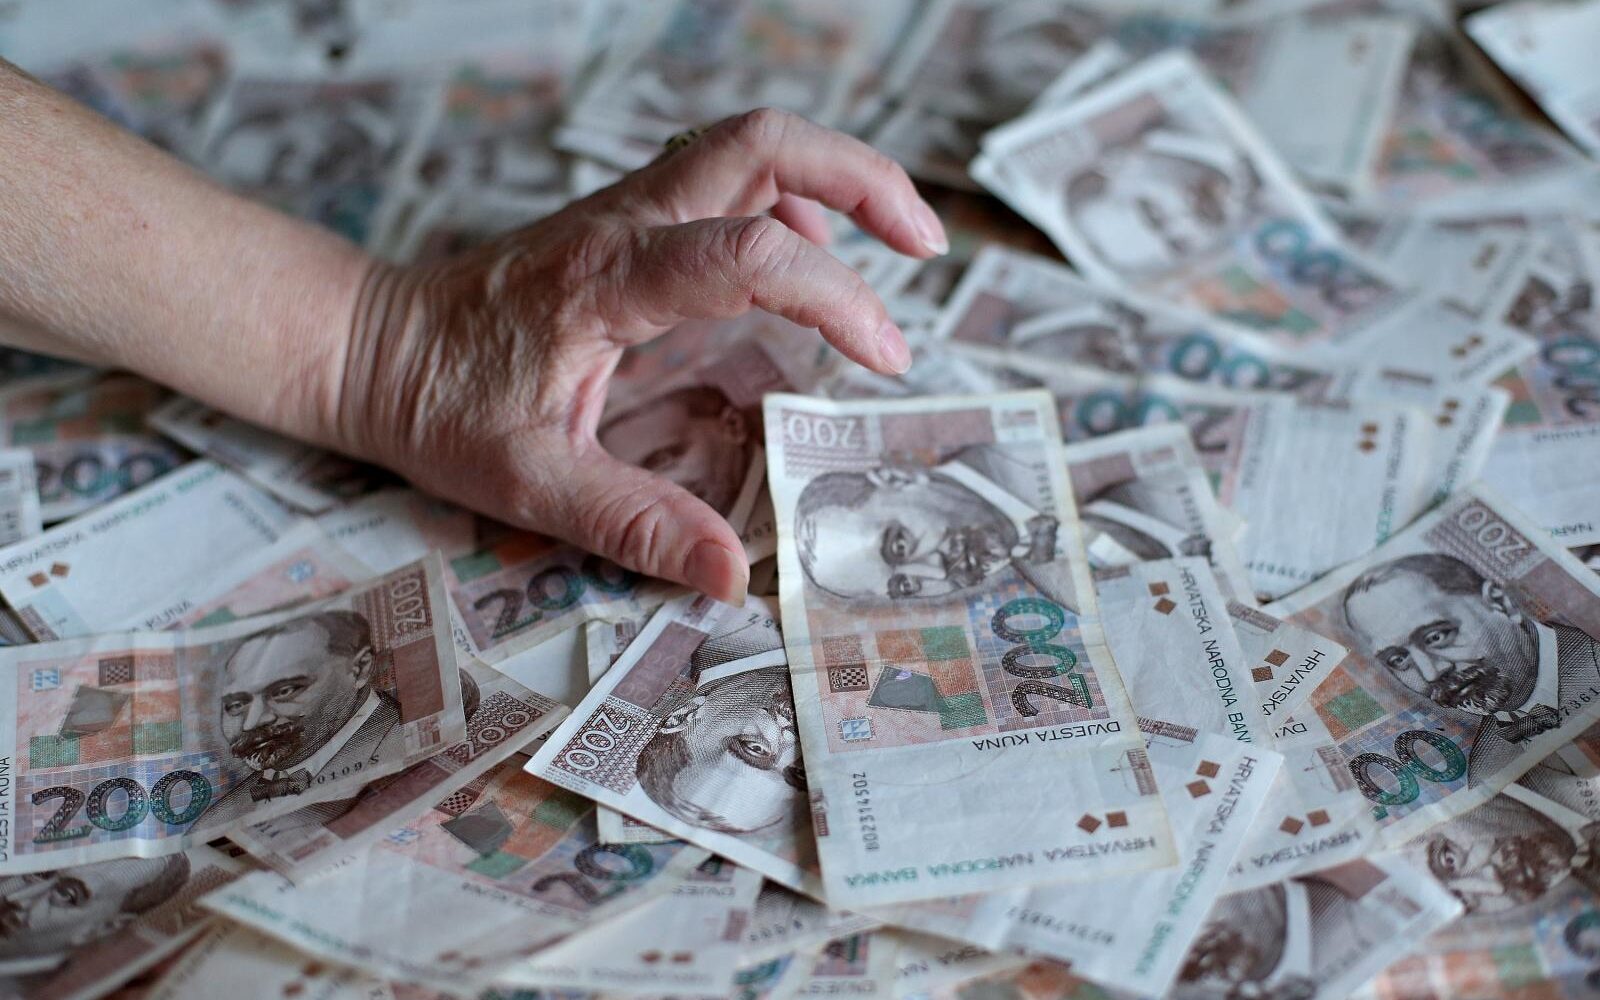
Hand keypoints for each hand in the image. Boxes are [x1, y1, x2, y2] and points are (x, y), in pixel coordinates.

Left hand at [331, 109, 946, 602]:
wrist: (370, 347)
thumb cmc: (442, 409)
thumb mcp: (530, 483)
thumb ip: (635, 525)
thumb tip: (732, 577)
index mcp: (605, 283)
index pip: (749, 252)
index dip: (837, 297)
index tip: (885, 357)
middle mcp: (622, 224)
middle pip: (762, 142)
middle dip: (864, 177)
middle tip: (924, 245)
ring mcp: (623, 210)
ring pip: (747, 145)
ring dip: (831, 177)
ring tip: (888, 252)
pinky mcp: (624, 218)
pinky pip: (721, 174)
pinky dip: (783, 199)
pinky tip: (798, 260)